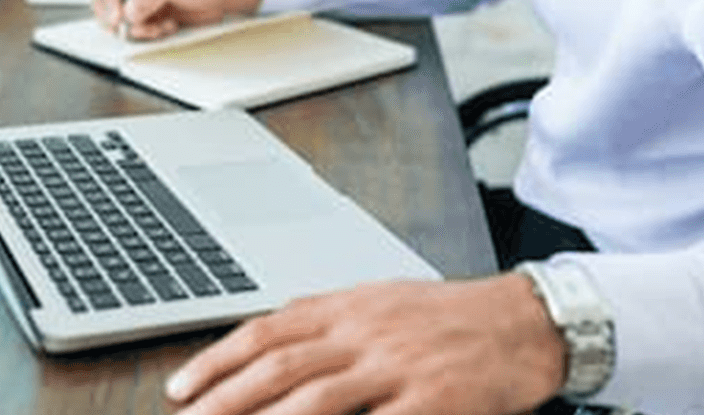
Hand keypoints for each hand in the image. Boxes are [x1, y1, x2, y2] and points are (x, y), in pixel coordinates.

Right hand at [86, 0, 262, 40]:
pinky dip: (148, 34)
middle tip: (137, 25)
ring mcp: (137, 0)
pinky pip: (135, 31)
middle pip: (101, 3)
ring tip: (159, 25)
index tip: (118, 13)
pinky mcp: (148, 16)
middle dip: (118, 18)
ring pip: (117, 21)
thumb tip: (129, 12)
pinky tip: (167, 26)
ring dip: (136, 29)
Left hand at [164, 276, 566, 414]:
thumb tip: (267, 341)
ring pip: (317, 399)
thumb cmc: (447, 316)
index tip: (180, 389)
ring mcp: (398, 367)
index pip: (265, 331)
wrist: (524, 321)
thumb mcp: (379, 302)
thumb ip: (326, 321)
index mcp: (347, 307)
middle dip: (225, 401)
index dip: (216, 360)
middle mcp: (365, 332)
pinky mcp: (433, 400)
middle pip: (280, 367)